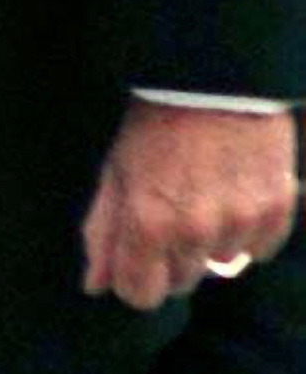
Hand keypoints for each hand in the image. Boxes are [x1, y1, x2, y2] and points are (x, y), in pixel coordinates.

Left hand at [81, 98, 297, 309]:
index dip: (137, 280)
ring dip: (211, 242)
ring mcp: (241, 222)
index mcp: (149, 225)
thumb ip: (103, 232)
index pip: (142, 296)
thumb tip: (95, 285)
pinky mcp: (277, 208)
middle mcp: (197, 232)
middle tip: (171, 214)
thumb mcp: (115, 172)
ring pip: (221, 263)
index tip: (139, 260)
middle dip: (172, 258)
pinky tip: (235, 197)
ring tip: (205, 196)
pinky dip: (248, 231)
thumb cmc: (154, 122)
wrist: (215, 76)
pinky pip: (259, 248)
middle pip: (183, 282)